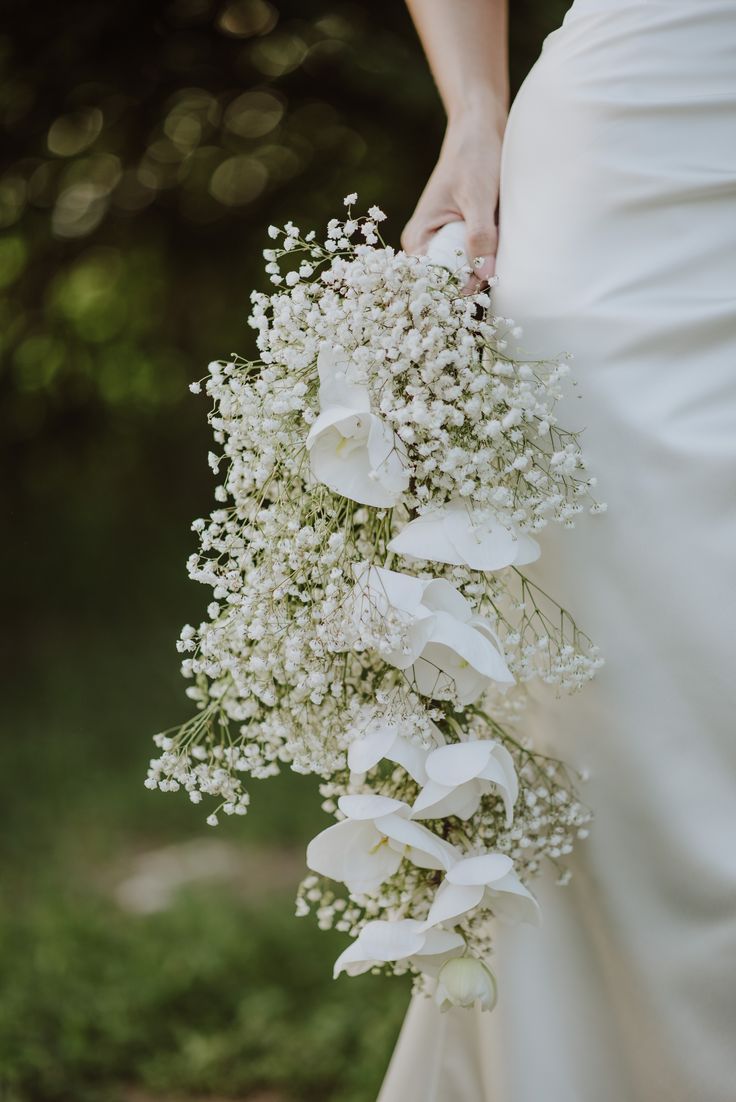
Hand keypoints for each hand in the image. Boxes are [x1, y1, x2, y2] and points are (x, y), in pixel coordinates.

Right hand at [401, 107, 504, 284]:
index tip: (482, 285)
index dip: (456, 289)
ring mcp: (444, 245)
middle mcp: (426, 247)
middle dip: (471, 286)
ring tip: (500, 263)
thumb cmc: (474, 157)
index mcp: (419, 238)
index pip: (433, 281)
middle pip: (448, 284)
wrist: (480, 131)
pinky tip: (500, 257)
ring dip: (482, 275)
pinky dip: (487, 264)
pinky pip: (474, 264)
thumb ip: (480, 236)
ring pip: (464, 276)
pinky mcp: (462, 240)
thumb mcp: (479, 197)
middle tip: (497, 276)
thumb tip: (485, 276)